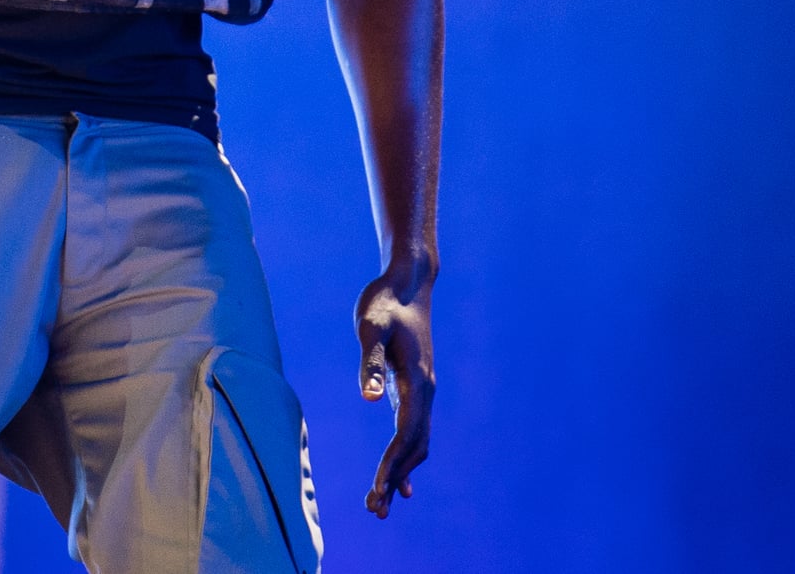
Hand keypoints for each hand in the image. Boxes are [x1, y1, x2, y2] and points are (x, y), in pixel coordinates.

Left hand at [355, 261, 433, 516]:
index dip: (392, 465)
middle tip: (374, 511)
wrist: (407, 284)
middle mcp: (425, 393)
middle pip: (414, 448)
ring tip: (382, 504)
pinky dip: (406, 458)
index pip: (405, 434)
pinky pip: (414, 432)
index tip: (377, 490)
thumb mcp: (370, 327)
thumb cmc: (384, 303)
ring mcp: (422, 392)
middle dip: (395, 480)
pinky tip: (398, 478)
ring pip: (416, 444)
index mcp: (416, 383)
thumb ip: (370, 362)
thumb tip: (369, 399)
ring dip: (400, 474)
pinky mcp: (414, 388)